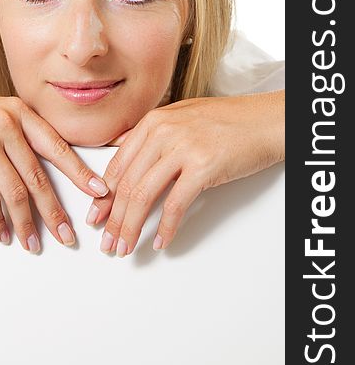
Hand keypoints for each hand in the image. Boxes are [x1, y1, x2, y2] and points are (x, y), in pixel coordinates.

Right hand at [0, 85, 109, 251]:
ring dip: (25, 223)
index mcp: (19, 112)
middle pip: (38, 176)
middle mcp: (6, 124)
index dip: (80, 172)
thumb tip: (45, 164)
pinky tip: (3, 234)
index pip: (57, 146)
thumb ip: (20, 131)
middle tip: (66, 234)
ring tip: (34, 242)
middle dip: (55, 210)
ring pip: (15, 192)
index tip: (99, 191)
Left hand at [85, 90, 284, 255]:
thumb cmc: (228, 121)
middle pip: (127, 183)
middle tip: (108, 241)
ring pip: (144, 195)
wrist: (266, 120)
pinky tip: (161, 242)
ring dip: (131, 227)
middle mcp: (162, 132)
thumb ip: (152, 134)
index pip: (118, 165)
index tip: (98, 216)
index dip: (105, 196)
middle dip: (113, 218)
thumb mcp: (182, 117)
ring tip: (126, 246)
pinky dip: (167, 228)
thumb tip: (124, 154)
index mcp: (153, 121)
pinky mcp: (203, 167)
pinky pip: (176, 204)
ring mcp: (182, 148)